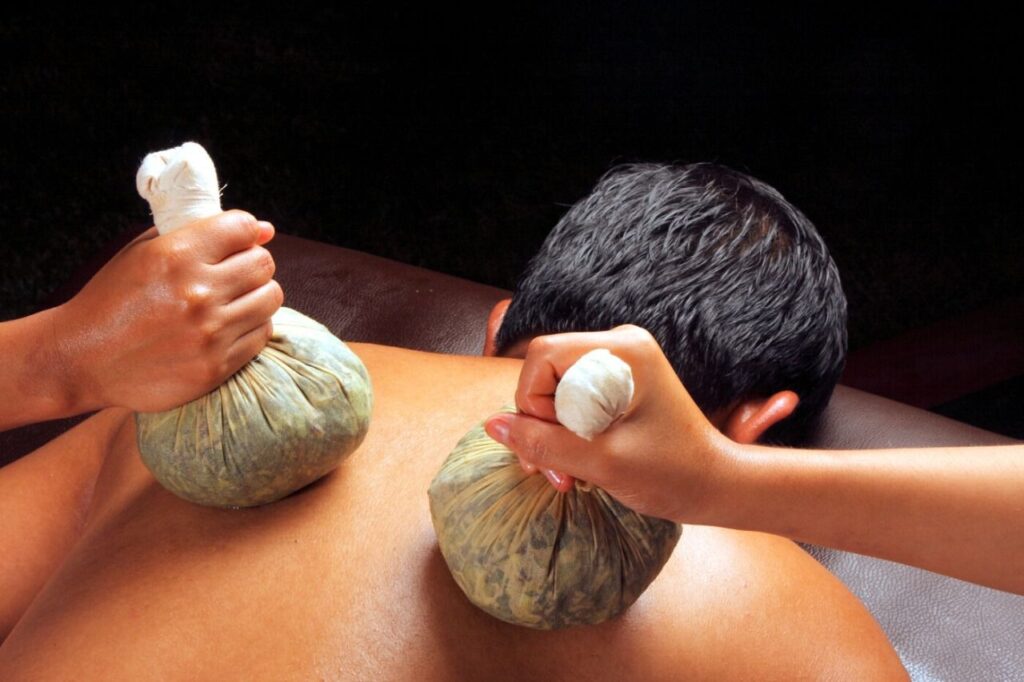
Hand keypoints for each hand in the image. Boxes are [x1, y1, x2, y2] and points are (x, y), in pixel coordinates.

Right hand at [52, 210, 283, 412]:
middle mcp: (197, 292)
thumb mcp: (143, 253)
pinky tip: (228, 325)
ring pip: (270, 298)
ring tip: (234, 300)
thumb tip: (266, 230)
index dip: (245, 231)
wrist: (83, 359)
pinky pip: (262, 333)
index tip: (239, 241)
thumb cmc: (113, 300)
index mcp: (176, 256)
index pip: (243, 227)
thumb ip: (201, 234)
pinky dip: (252, 326)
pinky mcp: (216, 365)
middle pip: (263, 263)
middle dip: (253, 263)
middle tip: (235, 273)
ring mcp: (210, 332)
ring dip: (257, 295)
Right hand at [484, 325, 730, 522]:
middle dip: (541, 423)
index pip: (543, 357)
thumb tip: (492, 425)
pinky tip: (581, 462)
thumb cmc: (672, 474)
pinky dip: (568, 431)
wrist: (716, 486)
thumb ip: (543, 442)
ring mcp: (621, 362)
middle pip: (545, 371)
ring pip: (554, 388)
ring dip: (552, 433)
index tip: (554, 446)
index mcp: (623, 350)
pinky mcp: (619, 382)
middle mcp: (621, 344)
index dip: (533, 403)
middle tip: (557, 473)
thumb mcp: (601, 463)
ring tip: (569, 476)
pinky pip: (572, 397)